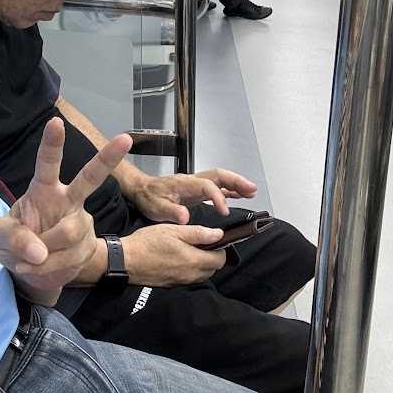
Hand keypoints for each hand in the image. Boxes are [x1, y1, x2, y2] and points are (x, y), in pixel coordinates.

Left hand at [0, 118, 130, 297]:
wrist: (30, 270)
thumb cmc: (15, 242)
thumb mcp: (1, 236)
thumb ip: (14, 238)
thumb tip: (39, 251)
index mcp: (44, 189)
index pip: (47, 163)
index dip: (52, 143)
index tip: (56, 122)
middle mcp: (68, 200)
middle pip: (90, 177)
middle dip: (108, 158)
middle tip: (125, 139)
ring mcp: (81, 221)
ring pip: (70, 233)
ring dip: (45, 252)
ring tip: (30, 260)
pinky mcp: (88, 245)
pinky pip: (71, 257)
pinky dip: (49, 268)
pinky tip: (39, 268)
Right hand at [124, 223, 226, 286]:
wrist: (126, 260)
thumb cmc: (147, 243)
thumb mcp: (173, 231)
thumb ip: (198, 233)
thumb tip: (219, 234)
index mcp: (194, 260)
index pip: (221, 259)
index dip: (220, 248)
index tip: (212, 240)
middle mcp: (191, 274)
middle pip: (213, 269)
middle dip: (212, 257)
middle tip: (200, 244)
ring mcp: (181, 281)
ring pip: (202, 275)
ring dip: (201, 264)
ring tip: (188, 251)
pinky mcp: (172, 284)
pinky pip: (189, 279)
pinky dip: (190, 270)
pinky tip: (178, 260)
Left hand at [126, 168, 255, 222]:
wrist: (141, 190)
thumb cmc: (148, 197)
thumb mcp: (156, 207)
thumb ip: (171, 212)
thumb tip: (185, 217)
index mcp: (184, 183)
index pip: (207, 186)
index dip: (218, 197)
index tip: (225, 211)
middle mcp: (192, 181)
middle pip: (218, 175)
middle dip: (236, 181)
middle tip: (251, 189)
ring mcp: (195, 184)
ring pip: (219, 179)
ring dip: (235, 184)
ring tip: (251, 192)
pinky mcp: (195, 190)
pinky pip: (215, 186)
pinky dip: (228, 189)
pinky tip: (238, 195)